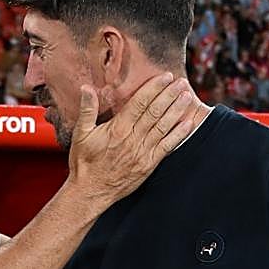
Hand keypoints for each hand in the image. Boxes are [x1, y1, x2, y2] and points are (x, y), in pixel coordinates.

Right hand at [66, 72, 195, 207]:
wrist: (90, 192)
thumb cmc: (84, 163)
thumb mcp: (80, 134)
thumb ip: (87, 110)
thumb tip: (86, 88)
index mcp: (118, 128)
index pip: (140, 103)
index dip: (154, 88)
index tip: (165, 77)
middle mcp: (133, 139)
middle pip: (155, 112)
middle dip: (170, 95)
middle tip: (182, 82)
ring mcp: (142, 152)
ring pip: (164, 127)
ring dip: (177, 110)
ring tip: (187, 96)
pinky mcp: (149, 164)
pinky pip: (167, 147)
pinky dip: (179, 134)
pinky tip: (188, 123)